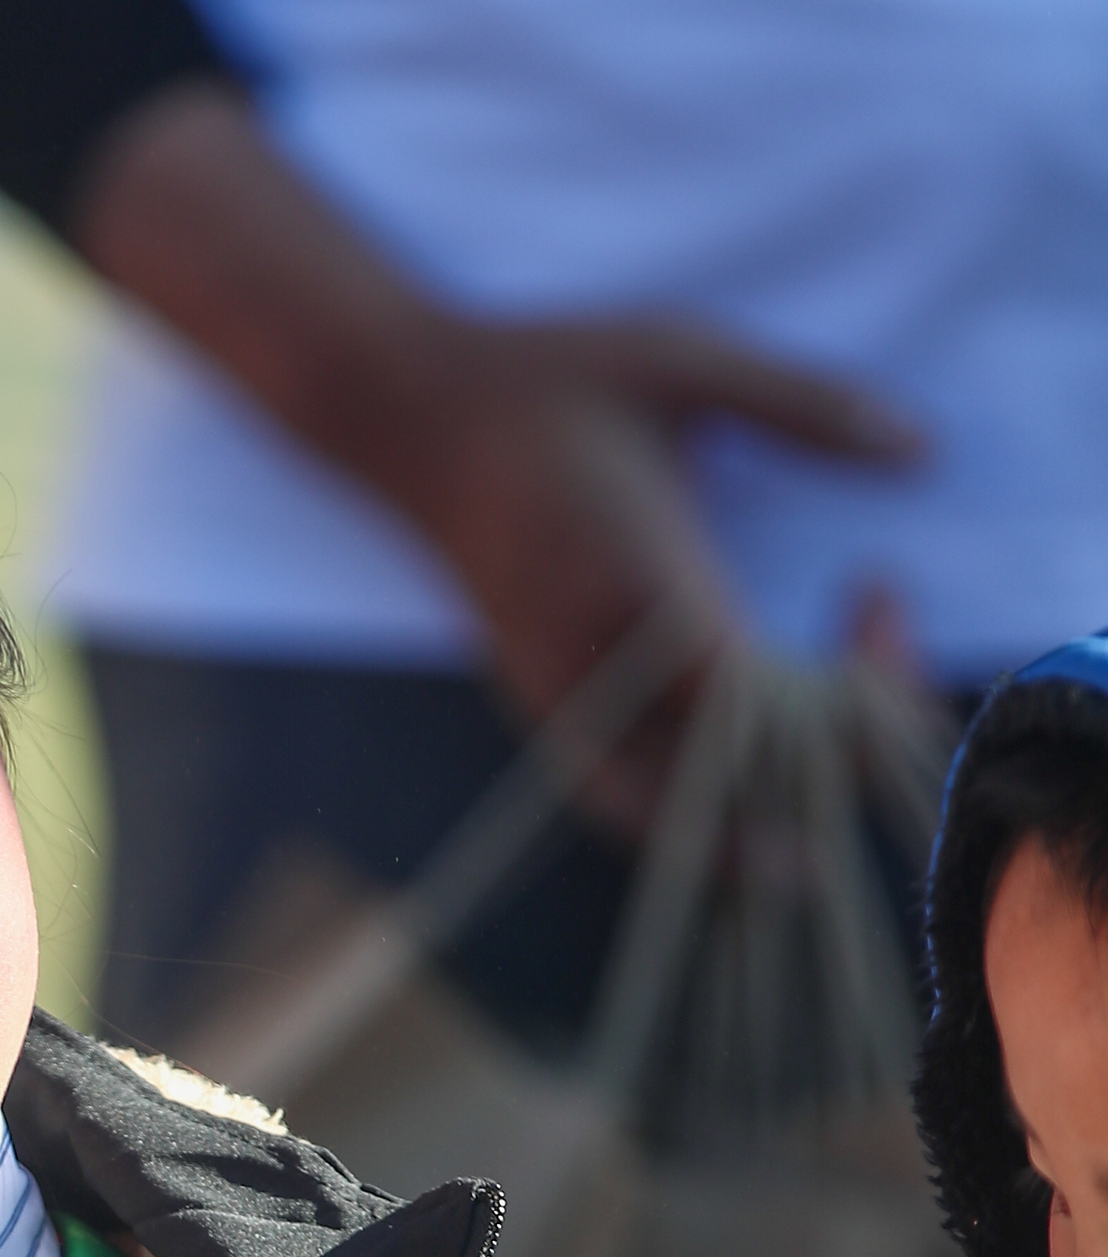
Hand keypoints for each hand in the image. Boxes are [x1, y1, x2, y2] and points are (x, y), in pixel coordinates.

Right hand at [76, 81, 922, 822]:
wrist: (410, 417)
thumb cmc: (548, 377)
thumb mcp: (687, 359)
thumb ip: (806, 405)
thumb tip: (921, 452)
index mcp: (639, 587)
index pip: (769, 700)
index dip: (855, 680)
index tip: (878, 590)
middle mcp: (597, 671)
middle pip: (733, 784)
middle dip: (829, 757)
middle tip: (873, 667)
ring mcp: (562, 706)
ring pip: (671, 824)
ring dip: (758, 814)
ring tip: (824, 784)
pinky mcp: (545, 716)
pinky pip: (626, 805)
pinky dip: (693, 815)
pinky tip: (741, 784)